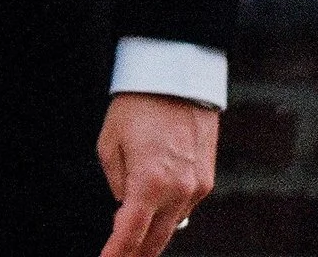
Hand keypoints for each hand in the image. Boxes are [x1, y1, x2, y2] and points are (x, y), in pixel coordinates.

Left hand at [97, 91, 217, 256]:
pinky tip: (156, 213)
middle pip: (156, 240)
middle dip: (136, 254)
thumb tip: (125, 206)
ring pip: (174, 226)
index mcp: (149, 182)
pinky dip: (170, 213)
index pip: (130, 234)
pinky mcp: (207, 179)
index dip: (116, 254)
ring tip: (134, 244)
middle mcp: (178, 190)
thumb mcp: (109, 143)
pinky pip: (186, 206)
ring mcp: (197, 187)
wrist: (175, 78)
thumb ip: (116, 182)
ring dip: (154, 236)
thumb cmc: (136, 106)